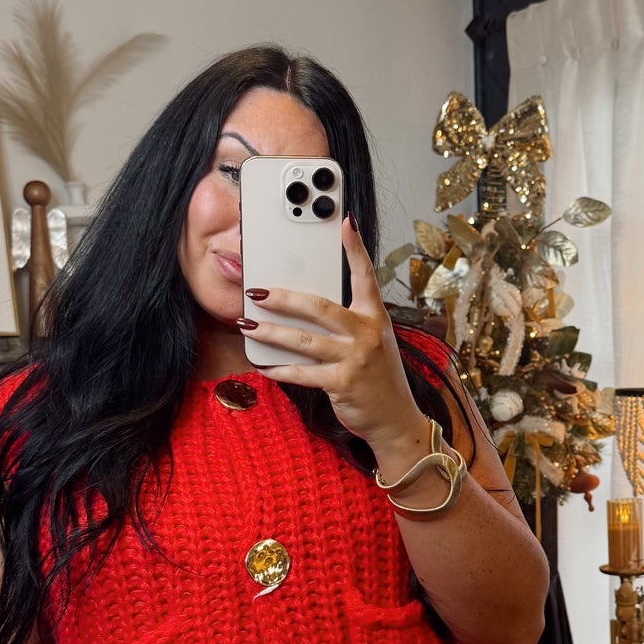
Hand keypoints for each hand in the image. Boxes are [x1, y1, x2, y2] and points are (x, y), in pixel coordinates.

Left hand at [241, 217, 428, 456]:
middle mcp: (367, 334)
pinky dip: (280, 370)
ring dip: (271, 332)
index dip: (355, 249)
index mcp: (375, 318)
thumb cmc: (379, 379)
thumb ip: (348, 325)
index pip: (365, 277)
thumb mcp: (373, 344)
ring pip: (304, 340)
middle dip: (284, 298)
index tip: (344, 223)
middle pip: (319, 307)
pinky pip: (303, 373)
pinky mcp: (343, 383)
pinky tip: (264, 366)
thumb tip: (306, 309)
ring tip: (247, 325)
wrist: (396, 420)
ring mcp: (356, 359)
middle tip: (257, 291)